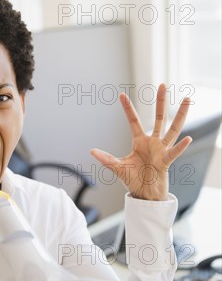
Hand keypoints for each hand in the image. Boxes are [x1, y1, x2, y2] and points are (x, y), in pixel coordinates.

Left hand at [90, 83, 192, 200]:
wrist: (144, 195)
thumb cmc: (133, 180)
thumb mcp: (118, 168)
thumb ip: (106, 159)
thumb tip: (91, 151)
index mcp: (140, 141)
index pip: (133, 121)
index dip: (128, 108)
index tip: (121, 94)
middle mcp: (153, 142)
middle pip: (158, 118)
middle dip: (161, 102)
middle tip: (163, 85)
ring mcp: (161, 150)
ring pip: (172, 129)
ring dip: (180, 115)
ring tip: (187, 100)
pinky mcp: (166, 161)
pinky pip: (174, 153)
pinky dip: (180, 147)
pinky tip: (188, 138)